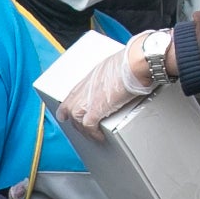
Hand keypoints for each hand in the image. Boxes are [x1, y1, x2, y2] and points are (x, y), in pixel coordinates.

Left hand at [58, 30, 172, 129]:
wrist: (134, 63)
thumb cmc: (130, 61)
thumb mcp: (115, 67)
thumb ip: (112, 76)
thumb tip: (122, 80)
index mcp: (90, 77)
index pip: (73, 94)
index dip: (67, 106)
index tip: (65, 114)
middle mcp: (85, 87)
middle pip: (71, 109)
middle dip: (75, 121)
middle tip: (82, 130)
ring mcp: (88, 99)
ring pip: (77, 120)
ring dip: (85, 130)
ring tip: (92, 136)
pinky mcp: (96, 109)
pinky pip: (89, 126)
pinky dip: (93, 134)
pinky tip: (99, 137)